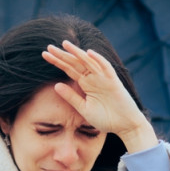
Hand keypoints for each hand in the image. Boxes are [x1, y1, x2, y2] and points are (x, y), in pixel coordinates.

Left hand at [42, 40, 156, 152]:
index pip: (69, 69)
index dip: (58, 62)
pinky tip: (88, 52)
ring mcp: (103, 78)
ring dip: (77, 53)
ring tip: (64, 44)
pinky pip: (106, 67)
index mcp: (85, 84)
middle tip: (48, 47)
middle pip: (76, 63)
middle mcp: (93, 78)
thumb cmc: (106, 119)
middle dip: (63, 55)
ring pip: (88, 62)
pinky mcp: (113, 81)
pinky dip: (98, 59)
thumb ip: (71, 97)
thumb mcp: (84, 109)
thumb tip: (55, 85)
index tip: (44, 55)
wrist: (125, 126)